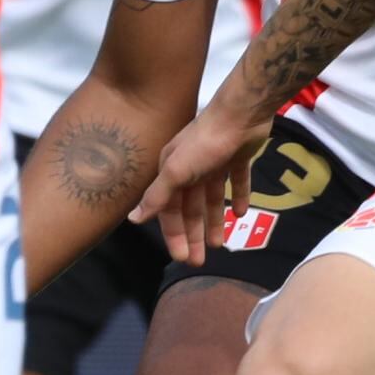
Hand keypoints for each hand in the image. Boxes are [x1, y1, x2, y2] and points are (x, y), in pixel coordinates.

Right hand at [134, 92, 271, 263]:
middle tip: (199, 260)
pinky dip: (238, 196)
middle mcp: (190, 166)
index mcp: (172, 170)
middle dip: (193, 233)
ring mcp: (214, 161)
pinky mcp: (237, 156)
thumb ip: (157, 196)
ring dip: (214, 220)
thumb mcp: (176, 171)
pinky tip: (240, 214)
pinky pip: (236, 181)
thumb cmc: (205, 144)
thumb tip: (133, 219)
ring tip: (220, 243)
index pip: (169, 209)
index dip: (174, 234)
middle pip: (190, 207)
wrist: (241, 113)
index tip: (182, 257)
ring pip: (211, 197)